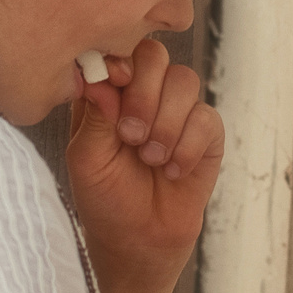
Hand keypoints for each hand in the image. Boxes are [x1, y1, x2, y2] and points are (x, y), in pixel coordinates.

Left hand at [67, 38, 221, 285]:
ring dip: (166, 123)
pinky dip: (187, 147)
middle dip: (144, 94)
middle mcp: (144, 94)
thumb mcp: (86, 158)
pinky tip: (172, 171)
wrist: (138, 240)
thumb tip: (102, 76)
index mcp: (109, 93)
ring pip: (184, 81)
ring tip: (150, 159)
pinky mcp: (206, 133)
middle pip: (155, 56)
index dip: (120, 62)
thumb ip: (94, 115)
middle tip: (131, 135)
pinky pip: (206, 118)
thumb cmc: (105, 199)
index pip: (119, 51)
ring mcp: (178, 110)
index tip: (115, 85)